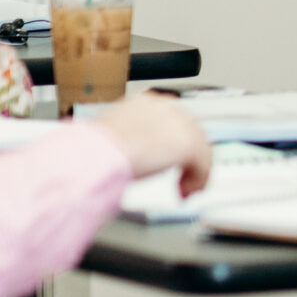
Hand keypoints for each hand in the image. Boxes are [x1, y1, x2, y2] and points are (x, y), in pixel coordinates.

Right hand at [93, 96, 213, 196]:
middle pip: (190, 132)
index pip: (170, 119)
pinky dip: (197, 181)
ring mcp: (180, 124)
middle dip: (185, 155)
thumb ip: (130, 139)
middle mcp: (167, 108)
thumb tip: (132, 152)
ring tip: (181, 189)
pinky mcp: (189, 144)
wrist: (95, 153)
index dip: (171, 140)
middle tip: (179, 175)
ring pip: (199, 149)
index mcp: (145, 103)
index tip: (168, 156)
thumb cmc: (93, 148)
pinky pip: (203, 165)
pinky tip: (184, 193)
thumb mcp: (113, 138)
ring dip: (192, 171)